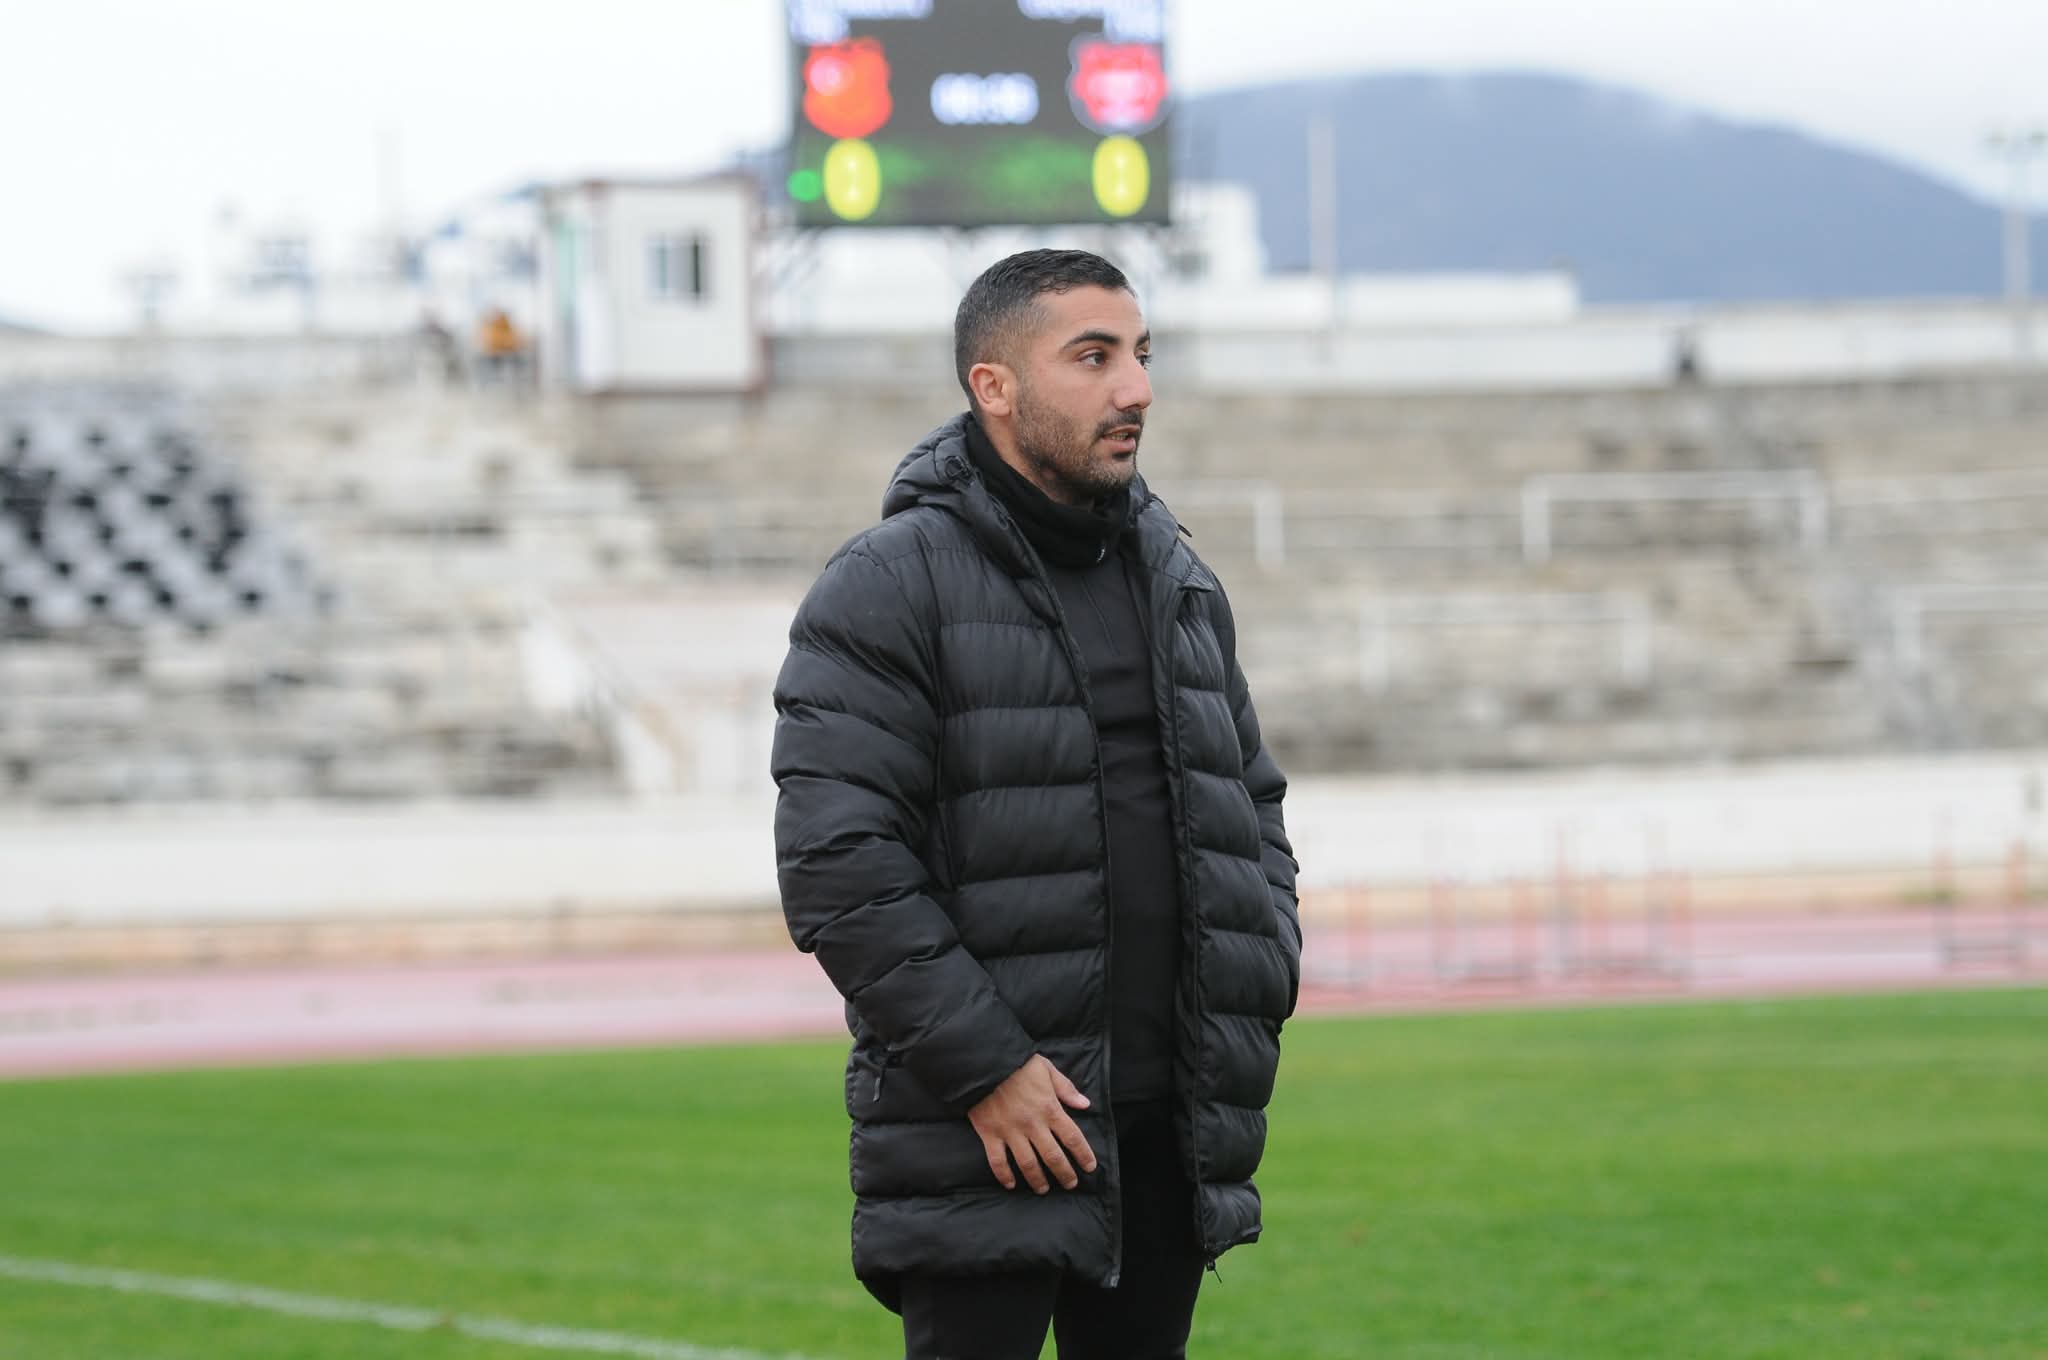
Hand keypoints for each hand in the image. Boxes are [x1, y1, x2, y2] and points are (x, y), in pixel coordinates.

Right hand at [967, 1055, 1097, 1193]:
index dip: (1083, 1155)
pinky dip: (1004, 1176)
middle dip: (1064, 1174)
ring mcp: (1010, 1131)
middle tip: (1070, 1184)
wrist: (983, 1062)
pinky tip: (1011, 1185)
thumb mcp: (1047, 1069)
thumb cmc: (1017, 1064)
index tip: (1090, 1167)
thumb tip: (1085, 1104)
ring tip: (1043, 1189)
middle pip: (1053, 1157)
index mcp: (1049, 1108)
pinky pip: (998, 1161)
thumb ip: (1066, 1088)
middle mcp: (1032, 1124)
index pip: (1072, 1137)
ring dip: (1038, 1180)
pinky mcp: (989, 1134)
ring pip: (1028, 1164)